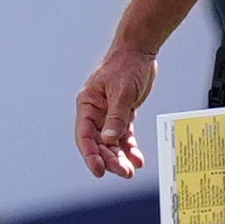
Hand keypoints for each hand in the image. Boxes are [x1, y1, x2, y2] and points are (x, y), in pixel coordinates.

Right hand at [76, 45, 156, 178]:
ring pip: (111, 143)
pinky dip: (130, 148)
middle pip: (98, 143)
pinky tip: (138, 159)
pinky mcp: (122, 114)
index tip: (99, 171)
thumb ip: (116, 116)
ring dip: (120, 157)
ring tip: (130, 171)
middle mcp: (95, 112)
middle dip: (110, 160)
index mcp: (87, 104)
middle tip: (124, 173)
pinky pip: (124, 136)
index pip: (85, 136)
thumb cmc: (126, 65)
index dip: (90, 155)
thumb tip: (108, 140)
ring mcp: (108, 114)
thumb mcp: (122, 91)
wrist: (139, 50)